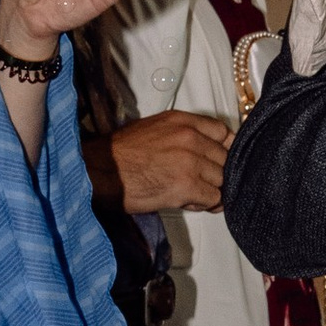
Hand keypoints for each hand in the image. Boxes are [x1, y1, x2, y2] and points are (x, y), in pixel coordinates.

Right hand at [87, 110, 232, 209]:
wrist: (100, 171)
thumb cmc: (120, 153)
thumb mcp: (153, 128)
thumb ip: (181, 134)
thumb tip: (203, 151)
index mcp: (182, 121)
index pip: (222, 132)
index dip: (225, 149)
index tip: (220, 160)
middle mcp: (190, 137)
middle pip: (225, 158)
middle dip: (216, 173)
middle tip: (201, 183)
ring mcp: (190, 161)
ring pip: (221, 179)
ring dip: (210, 189)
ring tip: (191, 194)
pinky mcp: (187, 185)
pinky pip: (213, 198)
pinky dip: (204, 203)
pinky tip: (188, 202)